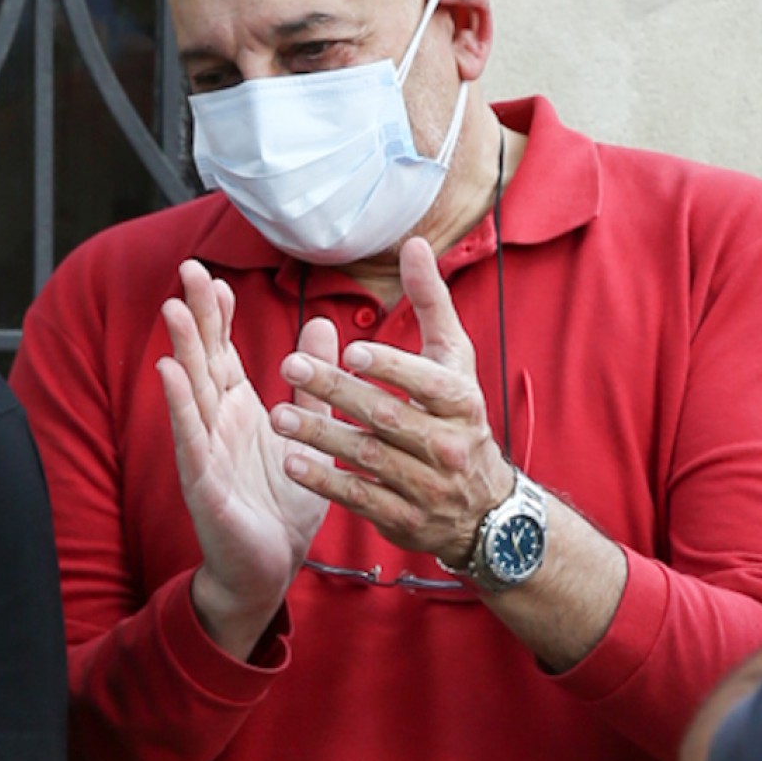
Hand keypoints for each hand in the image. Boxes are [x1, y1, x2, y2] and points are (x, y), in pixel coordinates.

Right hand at [159, 260, 336, 657]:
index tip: (215, 276)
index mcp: (239, 410)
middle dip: (195, 315)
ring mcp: (204, 450)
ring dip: (180, 349)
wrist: (269, 568)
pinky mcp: (202, 481)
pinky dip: (178, 404)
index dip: (219, 314)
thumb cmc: (282, 505)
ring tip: (173, 308)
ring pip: (190, 390)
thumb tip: (323, 324)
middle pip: (203, 359)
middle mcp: (216, 423)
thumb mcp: (309, 434)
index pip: (223, 351)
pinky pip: (190, 437)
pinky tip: (169, 373)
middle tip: (188, 268)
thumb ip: (314, 383)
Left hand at [269, 238, 511, 567]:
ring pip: (369, 457)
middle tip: (290, 366)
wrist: (482, 508)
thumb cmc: (459, 418)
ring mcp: (425, 484)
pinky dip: (326, 481)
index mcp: (461, 401)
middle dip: (337, 392)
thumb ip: (431, 304)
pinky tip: (293, 463)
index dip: (392, 367)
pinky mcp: (403, 517)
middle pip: (387, 416)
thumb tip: (413, 244)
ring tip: (279, 416)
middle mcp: (447, 444)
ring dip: (321, 435)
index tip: (352, 350)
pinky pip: (360, 497)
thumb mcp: (454, 361)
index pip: (428, 382)